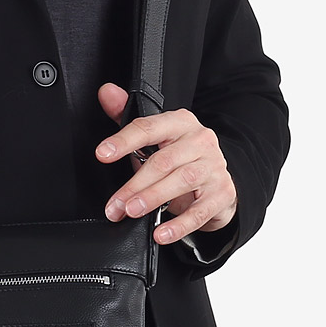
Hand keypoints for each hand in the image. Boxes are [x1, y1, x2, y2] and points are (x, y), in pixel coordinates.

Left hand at [94, 82, 237, 244]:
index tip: (102, 154)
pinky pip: (200, 211)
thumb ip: (127, 120)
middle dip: (134, 184)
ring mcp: (214, 167)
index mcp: (181, 123)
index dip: (123, 140)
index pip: (149, 127)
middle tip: (115, 203)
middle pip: (163, 160)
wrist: (215, 181)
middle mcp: (201, 141)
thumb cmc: (179, 160)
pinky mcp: (223, 193)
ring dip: (153, 198)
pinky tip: (161, 233)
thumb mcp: (153, 141)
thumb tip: (106, 93)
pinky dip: (179, 225)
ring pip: (181, 181)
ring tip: (132, 211)